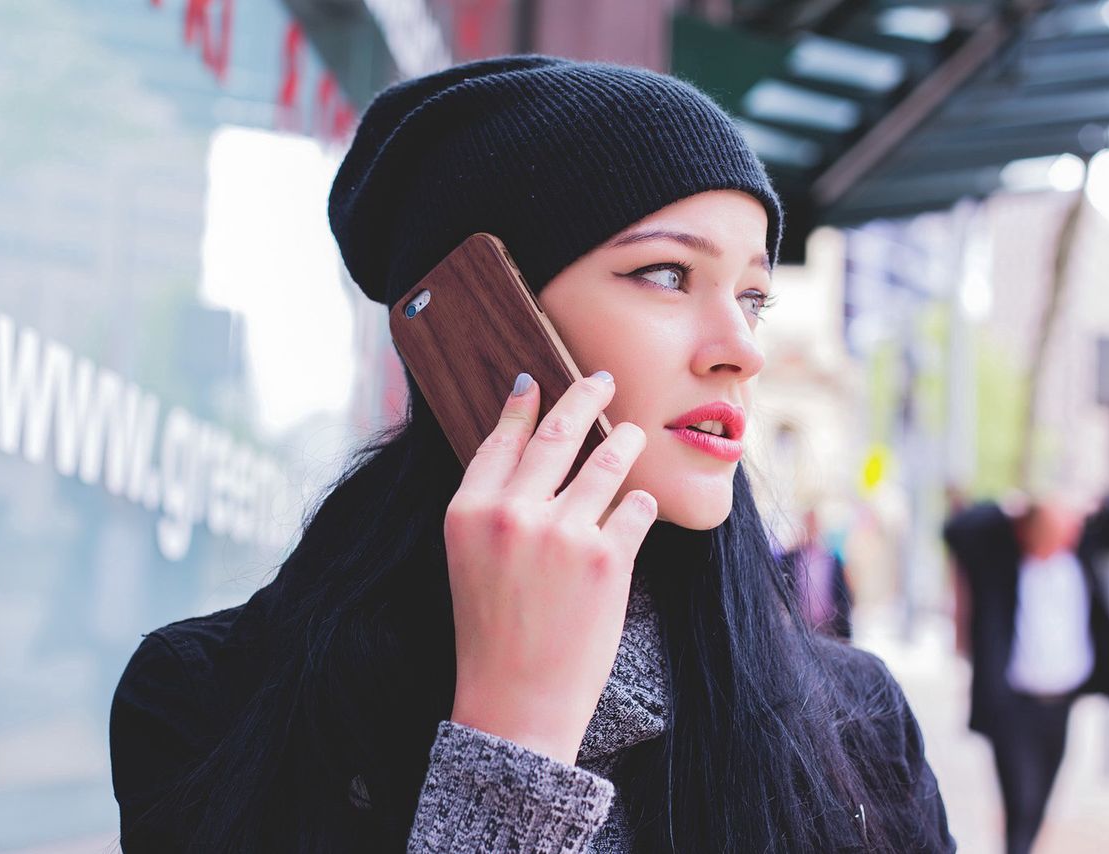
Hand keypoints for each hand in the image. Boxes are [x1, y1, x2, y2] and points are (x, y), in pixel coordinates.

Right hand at [444, 371, 657, 764]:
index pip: (501, 439)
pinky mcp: (607, 557)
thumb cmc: (491, 631)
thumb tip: (527, 442)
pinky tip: (637, 506)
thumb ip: (492, 504)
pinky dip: (640, 503)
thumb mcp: (468, 559)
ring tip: (632, 434)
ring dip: (624, 441)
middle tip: (601, 379)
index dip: (522, 404)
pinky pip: (635, 507)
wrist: (516, 701)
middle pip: (558, 432)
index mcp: (469, 511)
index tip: (538, 381)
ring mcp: (562, 533)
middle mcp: (512, 513)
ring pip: (607, 460)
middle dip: (585, 396)